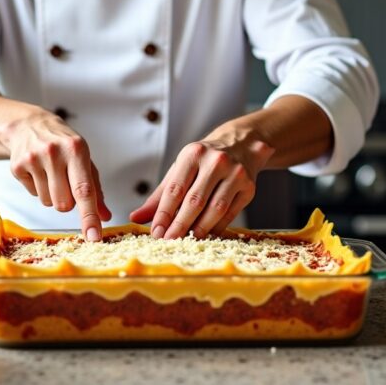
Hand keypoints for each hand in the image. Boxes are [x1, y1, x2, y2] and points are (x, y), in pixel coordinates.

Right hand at [0, 111, 111, 240]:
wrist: (30, 125)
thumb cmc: (64, 145)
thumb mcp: (84, 160)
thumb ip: (95, 189)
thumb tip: (105, 217)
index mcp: (76, 149)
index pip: (84, 190)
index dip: (89, 216)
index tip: (93, 236)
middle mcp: (54, 152)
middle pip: (64, 204)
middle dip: (67, 201)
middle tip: (64, 181)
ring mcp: (33, 158)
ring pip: (48, 202)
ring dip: (52, 194)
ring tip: (50, 173)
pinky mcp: (17, 166)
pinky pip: (32, 195)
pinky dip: (37, 188)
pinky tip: (37, 171)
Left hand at [130, 136, 273, 238]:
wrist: (241, 145)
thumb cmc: (204, 161)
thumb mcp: (181, 170)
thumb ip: (159, 195)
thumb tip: (136, 218)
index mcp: (193, 154)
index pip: (175, 189)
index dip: (164, 213)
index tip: (156, 232)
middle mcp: (216, 161)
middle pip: (195, 201)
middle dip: (180, 225)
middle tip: (168, 241)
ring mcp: (235, 173)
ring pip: (215, 209)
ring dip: (200, 228)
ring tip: (187, 240)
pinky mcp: (250, 187)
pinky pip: (231, 213)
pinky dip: (217, 227)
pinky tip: (206, 235)